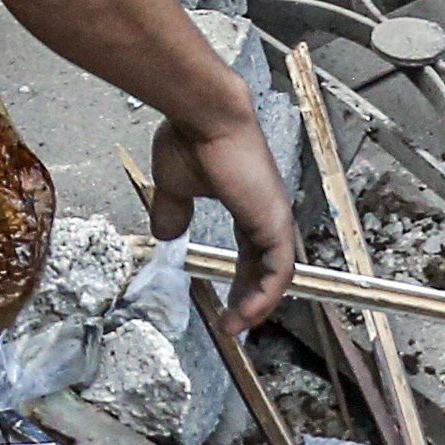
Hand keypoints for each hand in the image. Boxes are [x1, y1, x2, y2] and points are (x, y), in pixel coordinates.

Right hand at [151, 106, 302, 331]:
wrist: (204, 116)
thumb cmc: (191, 141)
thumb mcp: (175, 187)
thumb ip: (173, 212)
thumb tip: (165, 236)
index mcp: (247, 204)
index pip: (252, 253)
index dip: (241, 281)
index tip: (225, 305)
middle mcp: (266, 211)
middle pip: (265, 267)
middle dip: (249, 298)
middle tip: (232, 323)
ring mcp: (274, 216)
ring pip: (277, 274)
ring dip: (258, 304)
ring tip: (236, 327)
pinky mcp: (275, 221)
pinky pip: (280, 270)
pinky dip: (266, 296)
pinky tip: (248, 314)